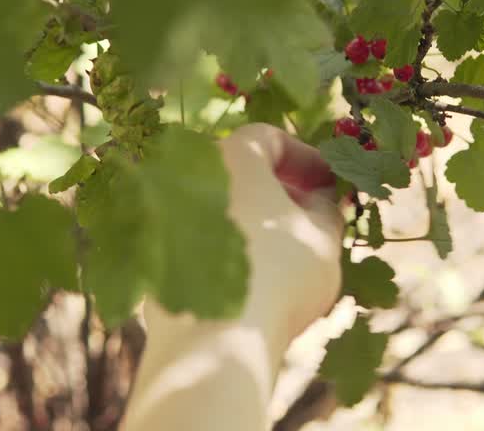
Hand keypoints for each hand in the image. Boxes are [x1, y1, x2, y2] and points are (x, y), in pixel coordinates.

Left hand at [122, 124, 342, 430]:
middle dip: (278, 190)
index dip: (305, 157)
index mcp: (229, 157)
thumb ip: (326, 206)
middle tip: (312, 217)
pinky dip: (226, 253)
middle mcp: (186, 178)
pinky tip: (253, 284)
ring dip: (252, 222)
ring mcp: (162, 222)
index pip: (268, 138)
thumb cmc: (281, 275)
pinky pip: (198, 246)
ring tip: (287, 255)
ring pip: (217, 210)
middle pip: (239, 173)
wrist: (216, 345)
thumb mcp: (323, 236)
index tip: (329, 183)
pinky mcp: (154, 264)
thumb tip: (322, 198)